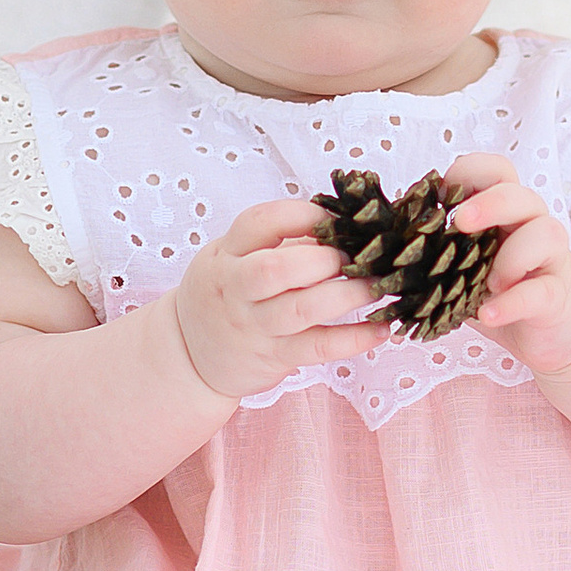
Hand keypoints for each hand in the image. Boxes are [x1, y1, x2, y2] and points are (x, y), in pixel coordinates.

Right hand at [170, 196, 381, 401]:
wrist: (189, 354)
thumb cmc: (225, 293)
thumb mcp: (233, 258)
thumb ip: (278, 241)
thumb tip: (343, 225)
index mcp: (227, 254)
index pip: (259, 223)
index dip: (301, 214)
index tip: (336, 217)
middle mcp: (236, 289)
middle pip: (277, 269)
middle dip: (324, 258)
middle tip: (357, 255)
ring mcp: (255, 326)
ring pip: (302, 309)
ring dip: (347, 295)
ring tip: (379, 285)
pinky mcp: (274, 357)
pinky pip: (318, 347)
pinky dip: (354, 338)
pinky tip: (382, 328)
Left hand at [450, 151, 570, 376]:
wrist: (559, 332)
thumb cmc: (506, 290)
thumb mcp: (470, 264)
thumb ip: (441, 247)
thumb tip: (386, 239)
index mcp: (507, 212)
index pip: (496, 170)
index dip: (469, 172)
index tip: (438, 197)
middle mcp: (533, 226)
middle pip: (520, 194)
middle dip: (488, 203)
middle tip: (460, 224)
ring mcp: (552, 260)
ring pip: (545, 233)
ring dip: (509, 257)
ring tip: (486, 284)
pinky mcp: (558, 296)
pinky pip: (540, 292)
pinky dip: (511, 303)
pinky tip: (488, 314)